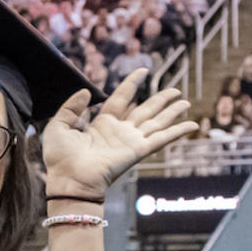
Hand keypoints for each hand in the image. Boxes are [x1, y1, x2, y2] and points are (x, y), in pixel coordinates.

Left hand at [39, 70, 201, 201]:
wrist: (68, 180)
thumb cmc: (60, 158)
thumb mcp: (59, 125)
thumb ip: (72, 107)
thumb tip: (87, 91)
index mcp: (102, 125)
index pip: (121, 99)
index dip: (131, 84)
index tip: (143, 71)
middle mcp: (120, 132)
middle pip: (145, 110)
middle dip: (161, 100)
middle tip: (175, 90)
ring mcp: (130, 142)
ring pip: (157, 122)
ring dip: (172, 112)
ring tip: (186, 101)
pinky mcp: (138, 151)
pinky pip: (162, 138)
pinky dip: (178, 132)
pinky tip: (192, 125)